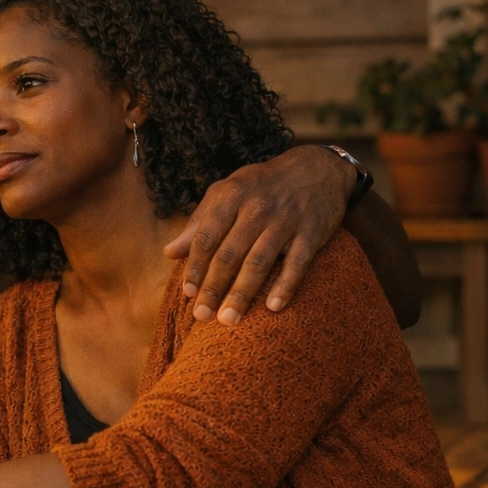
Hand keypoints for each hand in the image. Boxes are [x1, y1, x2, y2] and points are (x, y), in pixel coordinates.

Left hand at [164, 145, 352, 324]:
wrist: (318, 168)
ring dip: (241, 293)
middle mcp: (256, 208)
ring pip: (258, 262)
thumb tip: (169, 252)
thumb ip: (199, 222)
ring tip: (228, 319)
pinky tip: (273, 308)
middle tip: (202, 315)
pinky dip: (285, 286)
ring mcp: (285, 220)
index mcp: (232, 196)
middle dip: (213, 287)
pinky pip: (297, 263)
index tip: (187, 292)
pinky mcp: (312, 232)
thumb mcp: (228, 192)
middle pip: (229, 254)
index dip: (195, 266)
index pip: (207, 236)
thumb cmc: (263, 185)